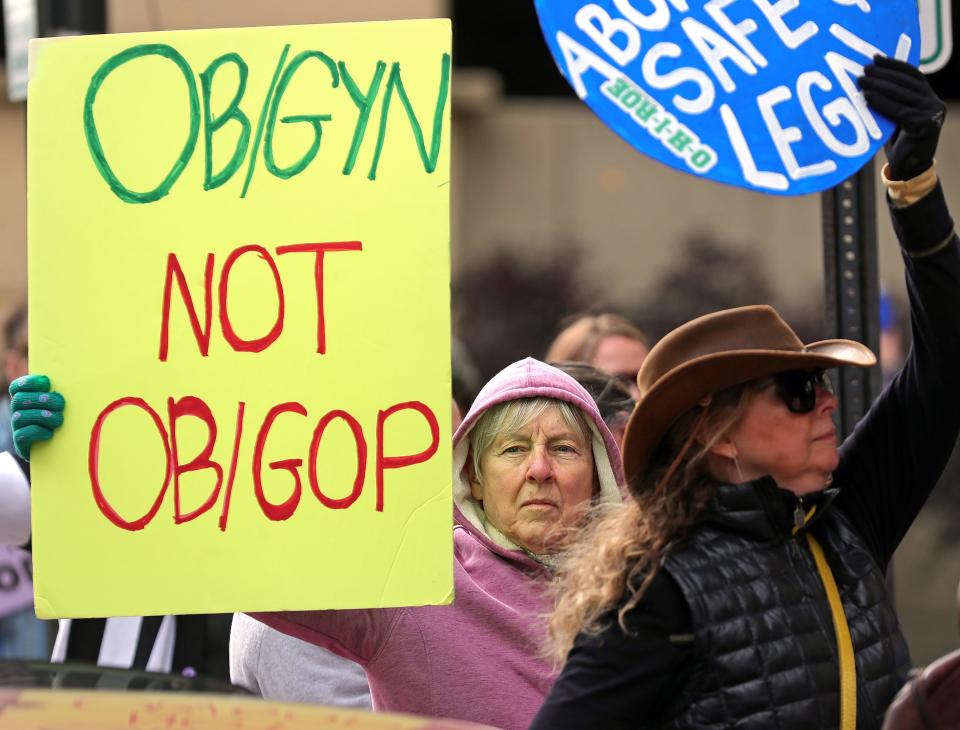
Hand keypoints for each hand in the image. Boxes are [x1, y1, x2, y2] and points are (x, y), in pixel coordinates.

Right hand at [9, 374, 64, 459]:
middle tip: (60, 404)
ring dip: (42, 416)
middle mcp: (18, 412)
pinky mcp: (21, 444)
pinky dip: (37, 431)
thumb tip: (70, 382)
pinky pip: (23, 435)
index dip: (28, 382)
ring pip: (20, 416)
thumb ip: (59, 394)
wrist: (60, 450)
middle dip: (41, 399)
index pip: (17, 387)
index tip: (46, 382)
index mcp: (26, 400)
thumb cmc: (64, 422)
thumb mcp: (62, 406)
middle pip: (19, 400)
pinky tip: (50, 433)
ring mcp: (18, 428)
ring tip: (58, 419)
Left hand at [860, 55, 945, 179]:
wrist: (908, 168)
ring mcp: (932, 113)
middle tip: (864, 69)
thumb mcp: (896, 115)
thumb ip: (893, 99)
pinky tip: (866, 97)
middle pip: (906, 83)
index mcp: (929, 97)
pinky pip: (898, 110)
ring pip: (902, 95)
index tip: (876, 58)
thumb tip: (871, 79)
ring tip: (861, 80)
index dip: (895, 65)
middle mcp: (934, 103)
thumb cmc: (898, 141)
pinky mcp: (924, 125)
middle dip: (883, 74)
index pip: (913, 75)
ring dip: (879, 85)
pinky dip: (881, 102)